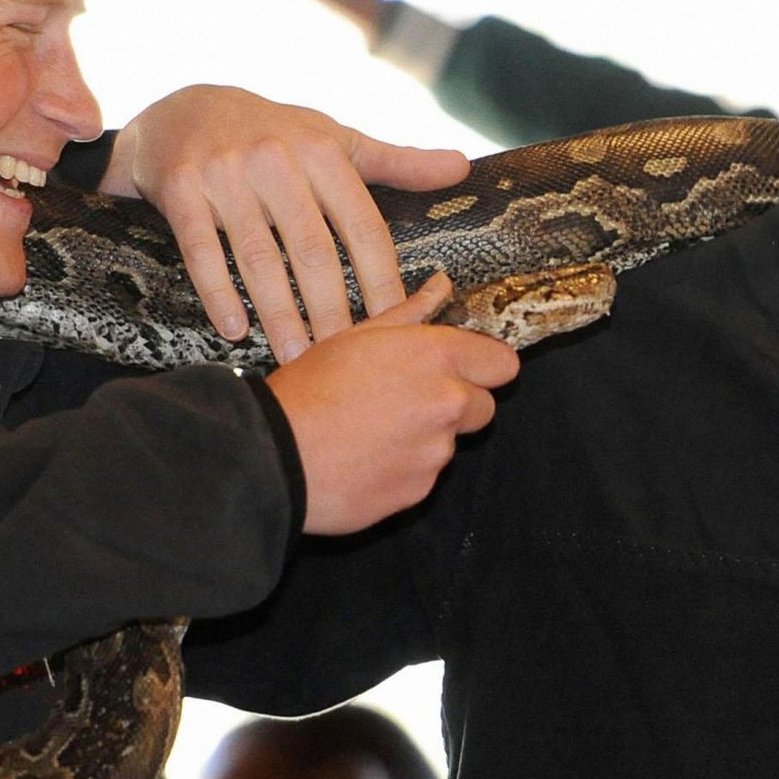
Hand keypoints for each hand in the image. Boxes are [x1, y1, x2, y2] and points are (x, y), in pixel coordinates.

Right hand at [102, 84, 468, 359]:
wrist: (183, 111)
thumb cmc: (275, 134)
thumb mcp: (334, 139)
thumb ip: (396, 162)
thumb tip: (462, 167)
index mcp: (322, 151)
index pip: (363, 225)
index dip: (383, 279)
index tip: (398, 327)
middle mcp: (275, 159)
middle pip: (313, 250)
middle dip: (333, 311)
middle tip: (348, 360)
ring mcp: (225, 174)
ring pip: (259, 258)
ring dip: (279, 315)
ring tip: (296, 358)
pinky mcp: (180, 190)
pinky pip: (201, 251)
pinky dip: (218, 293)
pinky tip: (235, 330)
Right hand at [264, 274, 519, 533]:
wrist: (276, 455)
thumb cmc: (309, 389)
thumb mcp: (354, 336)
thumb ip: (408, 314)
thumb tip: (440, 287)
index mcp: (436, 356)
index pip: (502, 363)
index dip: (485, 367)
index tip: (464, 369)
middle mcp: (447, 404)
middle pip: (483, 407)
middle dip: (457, 405)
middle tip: (407, 400)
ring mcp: (436, 453)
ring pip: (449, 443)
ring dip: (424, 438)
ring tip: (373, 431)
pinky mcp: (419, 491)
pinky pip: (423, 476)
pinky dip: (403, 469)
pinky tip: (365, 458)